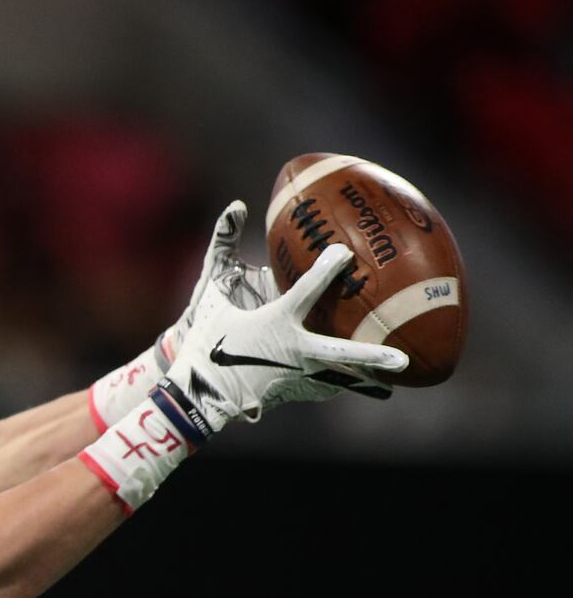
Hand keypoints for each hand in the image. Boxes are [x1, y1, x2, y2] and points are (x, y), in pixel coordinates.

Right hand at [158, 203, 407, 434]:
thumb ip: (223, 246)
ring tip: (393, 375)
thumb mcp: (211, 291)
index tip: (343, 253)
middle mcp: (291, 352)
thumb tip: (235, 205)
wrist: (196, 390)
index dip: (327, 270)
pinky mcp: (292, 392)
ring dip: (365, 376)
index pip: (306, 292)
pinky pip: (323, 387)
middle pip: (340, 353)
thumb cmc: (205, 337)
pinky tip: (356, 383)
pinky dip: (338, 382)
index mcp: (275, 322)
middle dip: (372, 356)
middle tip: (401, 360)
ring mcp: (294, 377)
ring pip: (338, 377)